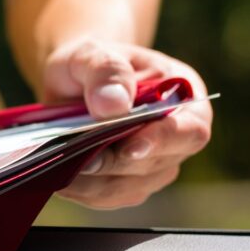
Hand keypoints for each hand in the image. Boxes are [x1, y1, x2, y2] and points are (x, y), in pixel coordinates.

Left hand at [43, 38, 212, 208]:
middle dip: (115, 164)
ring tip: (61, 170)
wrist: (72, 83)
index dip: (162, 141)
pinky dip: (83, 192)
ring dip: (94, 183)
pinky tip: (60, 179)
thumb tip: (113, 105)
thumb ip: (106, 71)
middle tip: (80, 159)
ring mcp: (154, 165)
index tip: (130, 147)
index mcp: (185, 97)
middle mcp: (177, 137)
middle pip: (157, 165)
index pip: (189, 129)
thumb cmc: (90, 64)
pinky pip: (109, 197)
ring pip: (131, 188)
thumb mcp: (92, 53)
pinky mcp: (127, 183)